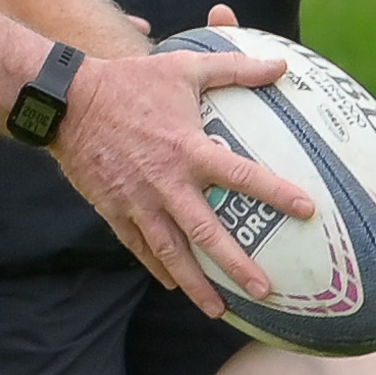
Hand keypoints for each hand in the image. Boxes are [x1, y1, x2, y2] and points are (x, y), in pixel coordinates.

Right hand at [45, 45, 312, 316]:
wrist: (68, 102)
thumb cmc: (131, 81)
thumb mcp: (186, 66)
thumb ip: (235, 68)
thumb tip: (282, 64)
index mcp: (189, 149)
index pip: (242, 175)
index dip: (276, 193)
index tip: (307, 210)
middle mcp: (166, 183)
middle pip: (206, 233)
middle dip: (235, 265)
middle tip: (263, 291)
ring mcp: (137, 201)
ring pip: (170, 252)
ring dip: (195, 284)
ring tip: (219, 310)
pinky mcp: (113, 210)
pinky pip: (139, 246)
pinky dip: (158, 267)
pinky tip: (175, 284)